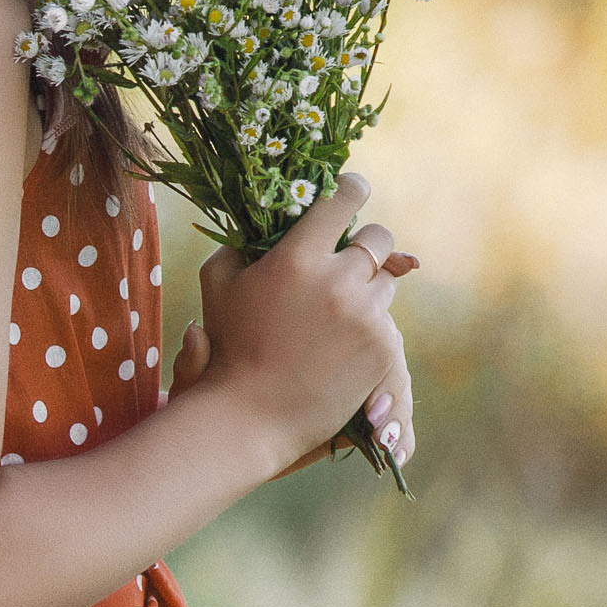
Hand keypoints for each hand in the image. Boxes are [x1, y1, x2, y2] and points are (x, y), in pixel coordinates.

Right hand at [169, 173, 418, 475]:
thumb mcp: (218, 285)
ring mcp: (365, 316)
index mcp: (297, 256)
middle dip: (363, 247)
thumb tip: (264, 224)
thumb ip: (242, 244)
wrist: (249, 417)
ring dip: (365, 292)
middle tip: (343, 265)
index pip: (344, 197)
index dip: (351, 190)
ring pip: (385, 282)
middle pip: (377, 238)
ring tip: (332, 320)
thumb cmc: (228, 347)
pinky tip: (338, 350)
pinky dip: (367, 331)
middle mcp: (338, 280)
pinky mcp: (382, 348)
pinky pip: (387, 323)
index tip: (349, 193)